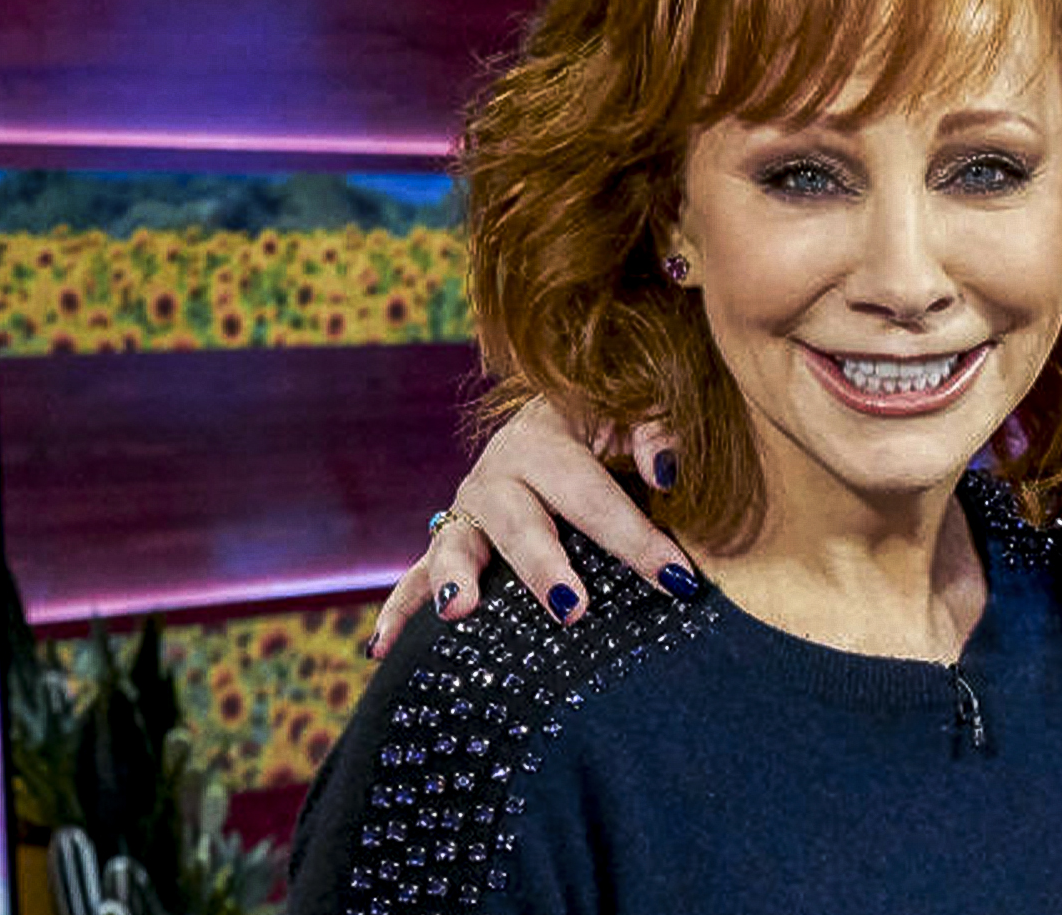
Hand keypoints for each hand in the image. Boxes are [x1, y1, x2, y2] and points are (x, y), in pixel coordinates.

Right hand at [367, 397, 691, 658]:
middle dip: (544, 568)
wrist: (558, 411)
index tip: (679, 582)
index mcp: (546, 437)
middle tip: (573, 610)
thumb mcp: (638, 412)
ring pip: (458, 545)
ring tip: (460, 610)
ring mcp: (467, 508)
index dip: (637, 538)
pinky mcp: (453, 537)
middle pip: (520, 522)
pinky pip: (416, 575)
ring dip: (458, 578)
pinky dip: (399, 611)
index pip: (594, 494)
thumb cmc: (612, 419)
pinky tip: (383, 650)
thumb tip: (666, 471)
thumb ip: (657, 432)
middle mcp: (498, 471)